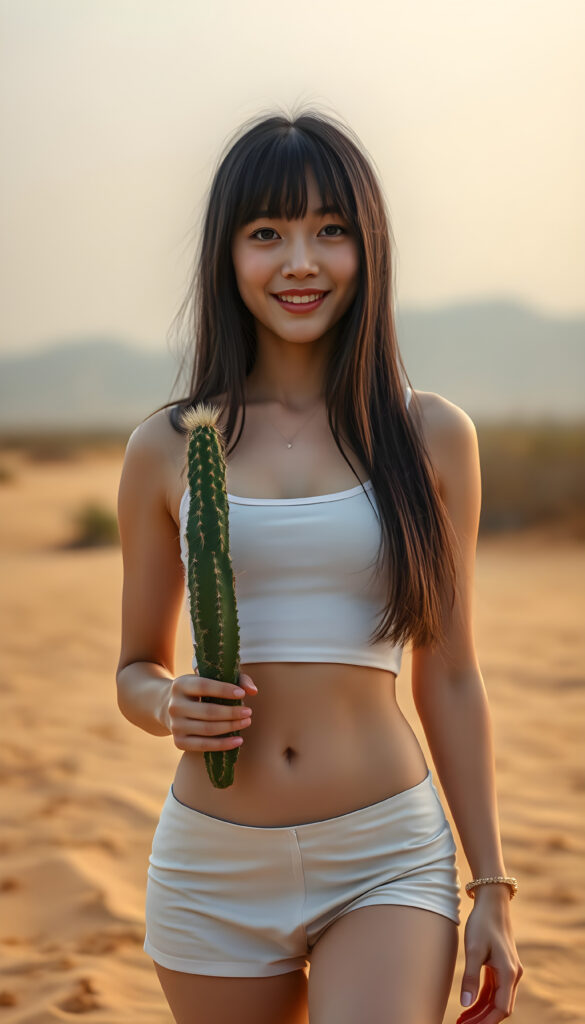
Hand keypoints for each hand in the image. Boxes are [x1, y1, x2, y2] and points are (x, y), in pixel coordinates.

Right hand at [165, 670, 256, 751]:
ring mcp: (175, 725)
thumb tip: (253, 691)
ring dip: (231, 727)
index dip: (224, 690)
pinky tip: (238, 740)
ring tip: (246, 722)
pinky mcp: (179, 742)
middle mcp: (174, 705)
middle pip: (208, 711)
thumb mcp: (211, 678)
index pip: (203, 686)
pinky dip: (223, 744)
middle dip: (232, 712)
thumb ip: (236, 679)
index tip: (242, 694)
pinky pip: (204, 745)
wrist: (170, 707)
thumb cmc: (200, 691)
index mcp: (180, 685)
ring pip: (208, 729)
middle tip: (248, 711)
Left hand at [456, 889, 523, 1021]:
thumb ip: (471, 978)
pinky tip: (469, 1005)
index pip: (501, 1008)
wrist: (492, 902)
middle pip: (500, 1007)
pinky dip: (482, 999)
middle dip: (482, 1019)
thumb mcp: (474, 949)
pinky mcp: (502, 965)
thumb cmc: (482, 923)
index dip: (486, 1022)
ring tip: (462, 1019)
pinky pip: (494, 989)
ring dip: (481, 1011)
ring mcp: (509, 970)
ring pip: (496, 999)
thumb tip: (465, 1005)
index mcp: (509, 973)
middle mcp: (513, 974)